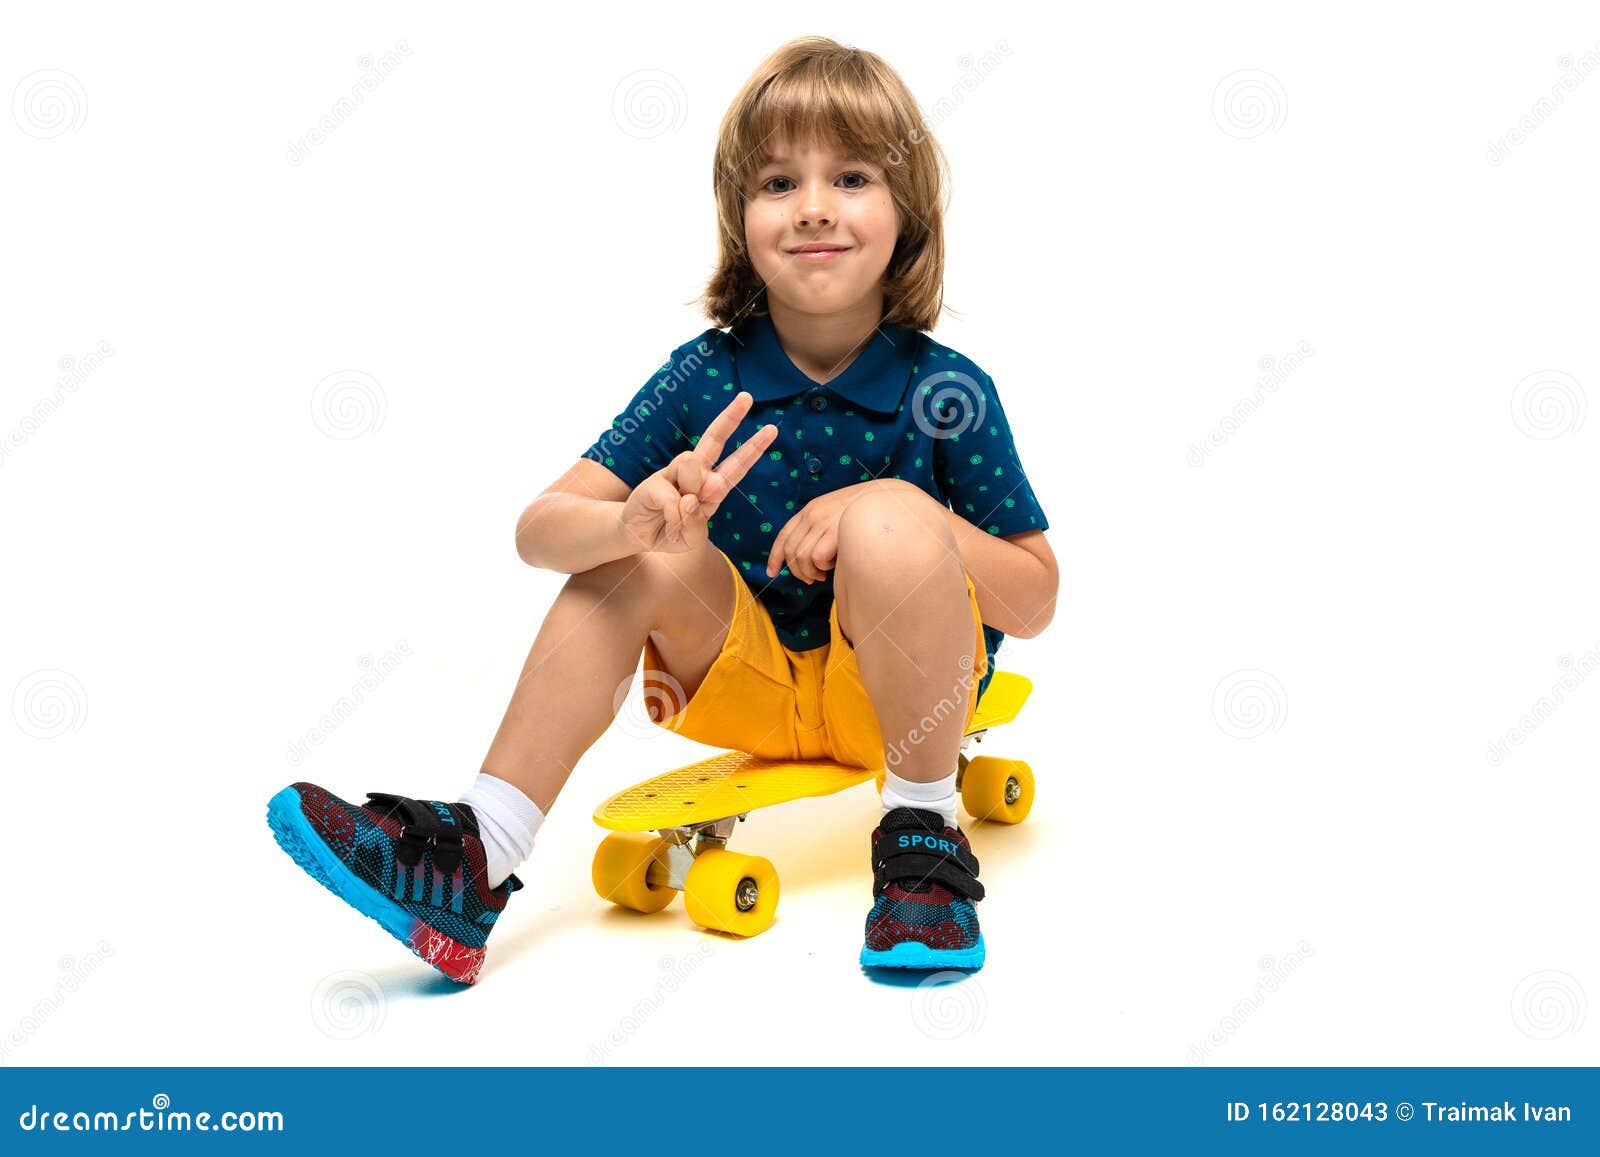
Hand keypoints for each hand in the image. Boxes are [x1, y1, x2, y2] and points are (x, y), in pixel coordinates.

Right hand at [618, 391, 777, 554]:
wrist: (638, 538)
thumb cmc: (670, 533)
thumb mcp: (692, 537)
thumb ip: (697, 522)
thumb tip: (691, 498)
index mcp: (712, 486)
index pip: (736, 465)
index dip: (753, 448)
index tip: (771, 429)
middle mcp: (695, 474)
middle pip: (714, 440)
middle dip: (731, 418)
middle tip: (747, 397)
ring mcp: (673, 474)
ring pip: (694, 465)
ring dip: (693, 493)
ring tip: (680, 517)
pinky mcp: (654, 482)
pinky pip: (674, 496)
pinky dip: (674, 517)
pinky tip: (669, 524)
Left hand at [764, 481, 879, 583]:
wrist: (887, 499)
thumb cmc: (865, 513)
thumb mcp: (836, 513)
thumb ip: (820, 528)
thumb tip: (807, 558)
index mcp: (810, 509)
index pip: (784, 535)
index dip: (775, 557)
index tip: (771, 573)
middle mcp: (812, 514)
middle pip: (790, 551)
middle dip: (798, 571)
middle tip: (813, 578)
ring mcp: (822, 522)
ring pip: (801, 558)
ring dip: (812, 571)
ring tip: (825, 573)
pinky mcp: (834, 532)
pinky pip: (817, 558)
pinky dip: (824, 566)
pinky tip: (835, 564)